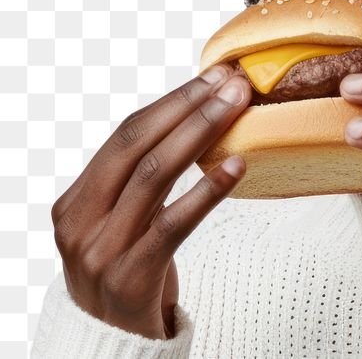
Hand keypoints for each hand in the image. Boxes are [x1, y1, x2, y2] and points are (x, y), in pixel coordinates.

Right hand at [50, 66, 250, 338]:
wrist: (114, 345)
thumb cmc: (129, 269)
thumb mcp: (120, 220)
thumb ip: (141, 177)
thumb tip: (198, 113)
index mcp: (75, 200)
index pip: (126, 134)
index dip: (173, 100)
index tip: (214, 75)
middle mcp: (80, 223)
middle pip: (137, 145)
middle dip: (189, 107)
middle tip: (233, 83)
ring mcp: (101, 252)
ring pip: (154, 176)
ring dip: (201, 134)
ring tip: (239, 109)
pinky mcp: (130, 278)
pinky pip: (173, 225)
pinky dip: (207, 191)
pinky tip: (237, 166)